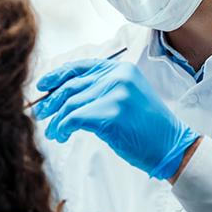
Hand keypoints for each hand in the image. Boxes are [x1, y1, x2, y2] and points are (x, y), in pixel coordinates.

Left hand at [33, 58, 200, 179]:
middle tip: (40, 113)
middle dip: (51, 101)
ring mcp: (115, 94)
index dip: (58, 75)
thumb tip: (66, 93)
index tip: (42, 85)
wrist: (170, 145)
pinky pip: (74, 118)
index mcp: (121, 69)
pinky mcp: (111, 114)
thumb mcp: (128, 96)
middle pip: (72, 85)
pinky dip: (63, 128)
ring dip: (56, 120)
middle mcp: (118, 77)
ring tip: (53, 133)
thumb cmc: (147, 126)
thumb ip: (103, 88)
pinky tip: (62, 135)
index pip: (81, 67)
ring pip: (70, 104)